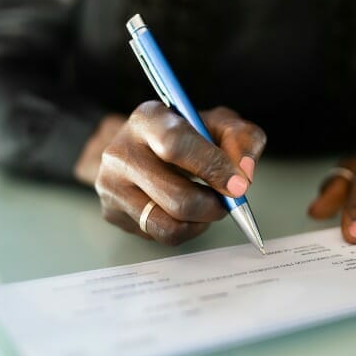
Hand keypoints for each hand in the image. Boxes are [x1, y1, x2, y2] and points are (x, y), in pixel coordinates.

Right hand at [94, 101, 266, 245]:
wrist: (142, 147)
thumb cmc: (186, 135)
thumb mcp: (218, 124)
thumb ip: (242, 139)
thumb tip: (244, 173)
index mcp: (148, 119)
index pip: (176, 144)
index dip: (212, 167)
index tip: (237, 185)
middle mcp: (121, 151)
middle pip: (177, 197)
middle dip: (213, 206)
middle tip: (227, 201)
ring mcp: (111, 184)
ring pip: (168, 224)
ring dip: (200, 222)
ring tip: (206, 205)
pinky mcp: (112, 212)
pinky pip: (159, 236)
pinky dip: (184, 229)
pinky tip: (186, 213)